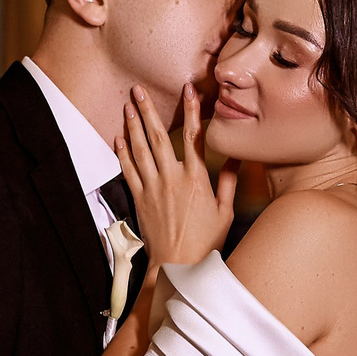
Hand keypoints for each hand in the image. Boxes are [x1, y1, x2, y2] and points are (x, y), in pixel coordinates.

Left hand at [120, 83, 239, 268]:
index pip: (194, 136)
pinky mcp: (139, 200)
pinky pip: (128, 171)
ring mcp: (153, 188)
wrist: (179, 266)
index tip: (188, 89)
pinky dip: (123, 153)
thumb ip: (229, 181)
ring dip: (133, 125)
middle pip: (158, 137)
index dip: (191, 110)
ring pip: (140, 150)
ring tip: (128, 105)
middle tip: (138, 89)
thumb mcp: (225, 211)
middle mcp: (173, 178)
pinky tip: (119, 137)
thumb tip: (237, 157)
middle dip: (148, 110)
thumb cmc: (206, 241)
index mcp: (197, 178)